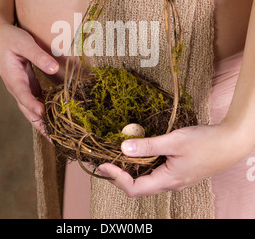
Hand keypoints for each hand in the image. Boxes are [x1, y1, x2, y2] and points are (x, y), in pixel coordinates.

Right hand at [0, 20, 58, 137]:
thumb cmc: (9, 38)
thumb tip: (54, 69)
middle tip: (53, 138)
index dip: (32, 105)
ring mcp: (21, 87)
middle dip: (39, 124)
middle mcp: (16, 86)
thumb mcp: (24, 43)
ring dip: (42, 121)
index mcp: (12, 77)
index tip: (42, 114)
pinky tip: (55, 116)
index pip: (22, 94)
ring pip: (30, 108)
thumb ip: (39, 56)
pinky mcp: (27, 84)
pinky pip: (35, 100)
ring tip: (56, 134)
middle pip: (26, 109)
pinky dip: (44, 109)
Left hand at [98, 123, 250, 196]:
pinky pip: (154, 171)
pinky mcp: (177, 170)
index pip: (134, 189)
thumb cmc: (205, 143)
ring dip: (129, 169)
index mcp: (168, 180)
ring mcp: (173, 177)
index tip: (103, 163)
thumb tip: (123, 148)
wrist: (229, 143)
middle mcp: (169, 183)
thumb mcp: (174, 142)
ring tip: (115, 155)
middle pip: (137, 186)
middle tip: (103, 160)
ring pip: (145, 178)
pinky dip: (141, 163)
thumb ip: (149, 146)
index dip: (116, 178)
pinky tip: (138, 152)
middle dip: (117, 175)